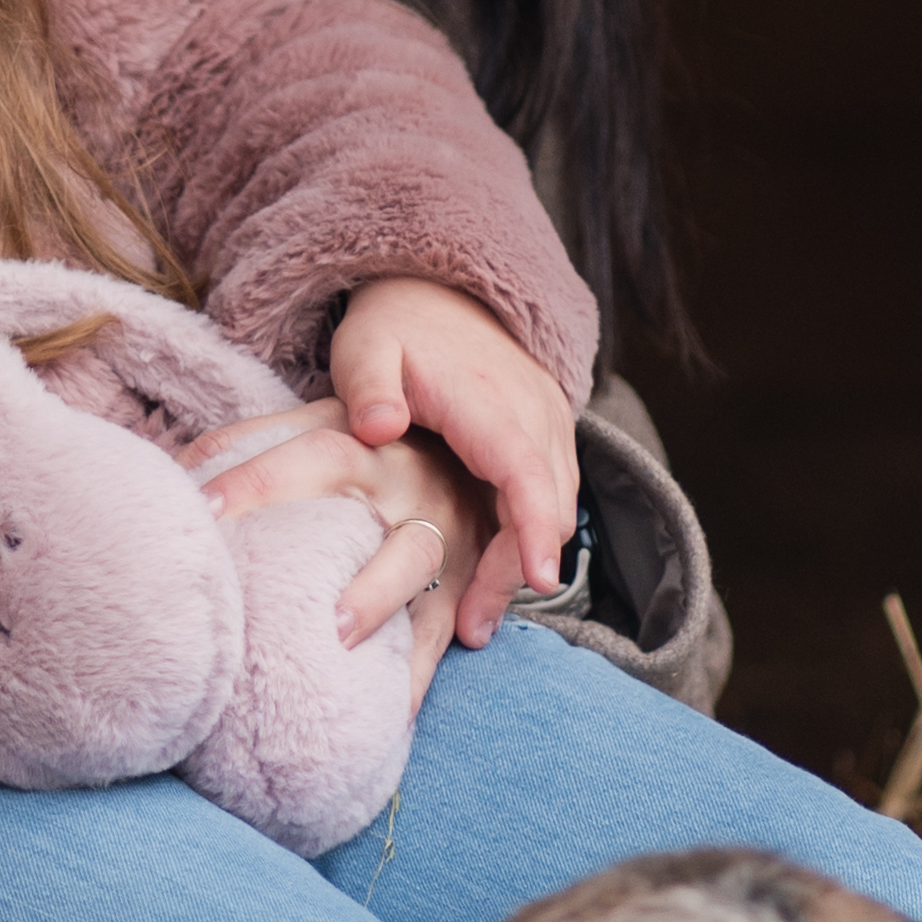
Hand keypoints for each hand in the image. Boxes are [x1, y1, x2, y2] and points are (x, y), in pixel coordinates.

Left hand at [184, 399, 476, 721]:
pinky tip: (395, 710)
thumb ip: (254, 436)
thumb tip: (176, 467)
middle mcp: (405, 477)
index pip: (310, 452)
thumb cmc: (375, 427)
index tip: (201, 509)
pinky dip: (422, 668)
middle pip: (376, 517)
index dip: (254, 477)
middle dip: (321, 536)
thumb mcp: (322, 412)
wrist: (482, 418)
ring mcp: (442, 524)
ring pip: (416, 559)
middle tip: (294, 594)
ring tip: (340, 638)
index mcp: (362, 437)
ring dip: (379, 598)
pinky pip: (446, 620)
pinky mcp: (467, 570)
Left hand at [327, 278, 577, 648]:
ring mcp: (545, 429)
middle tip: (470, 627)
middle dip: (518, 570)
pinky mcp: (543, 442)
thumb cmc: (394, 328)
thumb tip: (378, 428)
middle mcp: (534, 416)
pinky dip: (524, 541)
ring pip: (555, 510)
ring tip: (473, 619)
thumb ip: (368, 387)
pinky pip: (547, 500)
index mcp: (491, 400)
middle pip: (549, 508)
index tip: (538, 582)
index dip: (534, 530)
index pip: (527, 473)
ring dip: (522, 563)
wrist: (438, 293)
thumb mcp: (366, 347)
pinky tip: (485, 579)